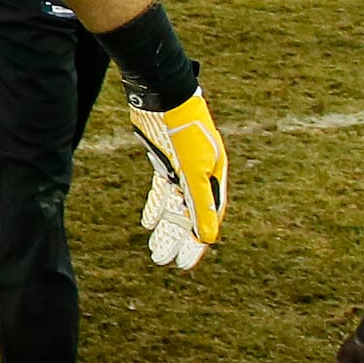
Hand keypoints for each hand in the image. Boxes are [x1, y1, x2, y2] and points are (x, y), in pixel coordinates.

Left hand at [127, 87, 226, 268]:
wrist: (165, 99)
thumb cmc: (185, 133)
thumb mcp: (193, 172)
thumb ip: (201, 204)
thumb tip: (208, 238)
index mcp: (215, 180)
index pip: (208, 219)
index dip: (197, 242)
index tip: (186, 263)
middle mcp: (201, 177)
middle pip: (190, 216)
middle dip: (178, 239)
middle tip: (165, 261)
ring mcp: (182, 170)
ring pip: (174, 206)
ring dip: (165, 227)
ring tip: (155, 249)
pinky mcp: (164, 162)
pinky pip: (161, 191)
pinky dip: (155, 207)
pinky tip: (148, 222)